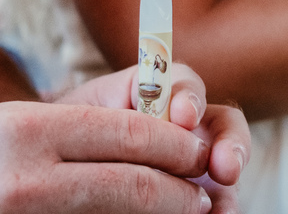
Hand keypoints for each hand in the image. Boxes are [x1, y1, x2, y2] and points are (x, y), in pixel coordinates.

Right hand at [0, 100, 224, 212]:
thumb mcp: (4, 126)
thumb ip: (69, 132)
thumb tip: (145, 143)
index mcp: (26, 130)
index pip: (125, 133)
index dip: (172, 145)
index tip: (197, 152)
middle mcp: (23, 177)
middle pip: (128, 182)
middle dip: (176, 189)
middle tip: (203, 194)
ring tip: (182, 213)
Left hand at [59, 64, 250, 212]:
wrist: (55, 171)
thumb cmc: (64, 142)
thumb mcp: (80, 120)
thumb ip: (120, 116)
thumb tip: (157, 119)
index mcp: (159, 98)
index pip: (184, 85)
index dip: (190, 97)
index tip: (183, 116)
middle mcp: (186, 129)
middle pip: (224, 126)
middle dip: (232, 143)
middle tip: (225, 168)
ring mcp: (192, 168)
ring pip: (226, 174)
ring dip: (229, 190)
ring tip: (223, 211)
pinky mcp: (189, 199)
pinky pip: (212, 206)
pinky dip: (216, 212)